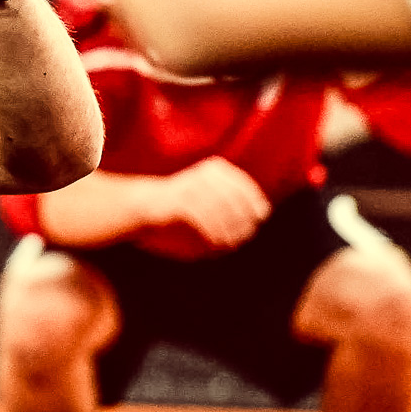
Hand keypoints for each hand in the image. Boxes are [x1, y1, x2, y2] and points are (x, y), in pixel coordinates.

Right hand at [133, 156, 269, 259]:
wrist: (145, 202)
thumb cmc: (184, 203)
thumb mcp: (211, 194)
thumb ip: (236, 200)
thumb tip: (264, 211)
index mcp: (216, 168)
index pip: (243, 186)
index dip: (254, 203)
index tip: (259, 219)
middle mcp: (205, 174)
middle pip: (234, 199)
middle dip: (243, 220)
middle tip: (244, 236)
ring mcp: (191, 185)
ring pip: (220, 210)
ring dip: (229, 229)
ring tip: (230, 242)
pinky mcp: (179, 200)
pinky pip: (203, 218)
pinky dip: (212, 232)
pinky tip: (216, 242)